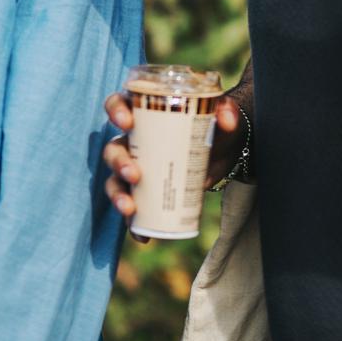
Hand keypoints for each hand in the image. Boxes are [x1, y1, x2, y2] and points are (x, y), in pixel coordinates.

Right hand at [102, 88, 246, 220]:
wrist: (225, 151)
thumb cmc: (215, 124)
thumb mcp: (224, 114)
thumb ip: (228, 111)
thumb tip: (227, 121)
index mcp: (145, 113)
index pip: (119, 104)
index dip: (115, 110)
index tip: (126, 123)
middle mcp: (135, 141)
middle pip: (113, 149)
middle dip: (119, 163)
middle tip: (135, 175)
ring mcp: (138, 168)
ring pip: (116, 180)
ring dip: (118, 195)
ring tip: (130, 208)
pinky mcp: (148, 192)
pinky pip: (134, 209)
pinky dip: (134, 225)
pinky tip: (143, 236)